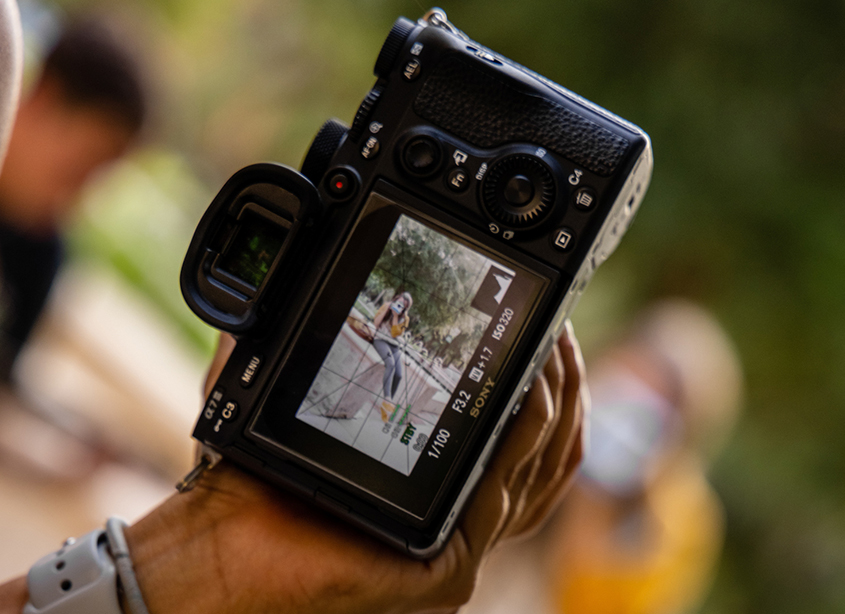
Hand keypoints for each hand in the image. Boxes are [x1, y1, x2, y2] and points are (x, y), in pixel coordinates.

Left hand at [122, 322, 586, 613]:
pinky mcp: (447, 569)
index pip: (533, 440)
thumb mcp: (309, 392)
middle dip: (568, 379)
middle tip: (556, 327)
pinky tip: (525, 388)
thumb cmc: (255, 478)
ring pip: (541, 466)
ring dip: (555, 396)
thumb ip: (316, 334)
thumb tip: (315, 264)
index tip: (553, 329)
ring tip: (547, 344)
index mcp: (447, 484)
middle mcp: (466, 517)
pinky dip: (520, 435)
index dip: (559, 382)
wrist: (220, 546)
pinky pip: (503, 492)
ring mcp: (462, 546)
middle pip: (553, 450)